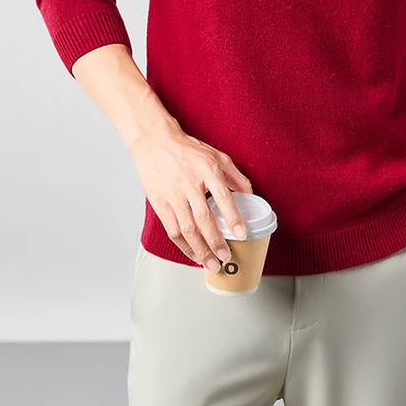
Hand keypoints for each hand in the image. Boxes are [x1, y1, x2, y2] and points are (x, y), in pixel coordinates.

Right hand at [128, 122, 252, 271]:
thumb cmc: (187, 150)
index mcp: (207, 169)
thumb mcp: (216, 156)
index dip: (233, 217)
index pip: (223, 196)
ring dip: (200, 249)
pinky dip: (184, 246)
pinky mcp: (159, 203)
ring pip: (187, 229)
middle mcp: (189, 182)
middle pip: (203, 218)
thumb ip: (235, 176)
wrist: (155, 142)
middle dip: (215, 242)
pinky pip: (172, 229)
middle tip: (226, 256)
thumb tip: (250, 195)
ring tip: (211, 263)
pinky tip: (193, 254)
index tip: (240, 234)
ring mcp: (172, 194)